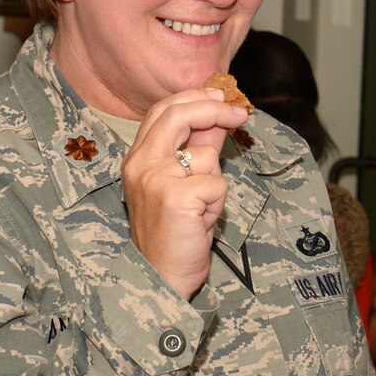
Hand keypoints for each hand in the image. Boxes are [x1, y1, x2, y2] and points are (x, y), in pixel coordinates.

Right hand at [121, 89, 248, 299]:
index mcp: (136, 159)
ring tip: (200, 209)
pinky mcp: (176, 196)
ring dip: (214, 182)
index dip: (193, 98)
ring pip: (206, 155)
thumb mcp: (183, 186)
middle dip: (213, 108)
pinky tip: (201, 221)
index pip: (162, 111)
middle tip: (239, 113)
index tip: (219, 96)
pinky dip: (217, 203)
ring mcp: (155, 179)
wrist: (160, 278)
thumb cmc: (172, 235)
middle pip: (178, 115)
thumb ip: (196, 150)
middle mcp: (141, 164)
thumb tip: (218, 119)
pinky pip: (217, 183)